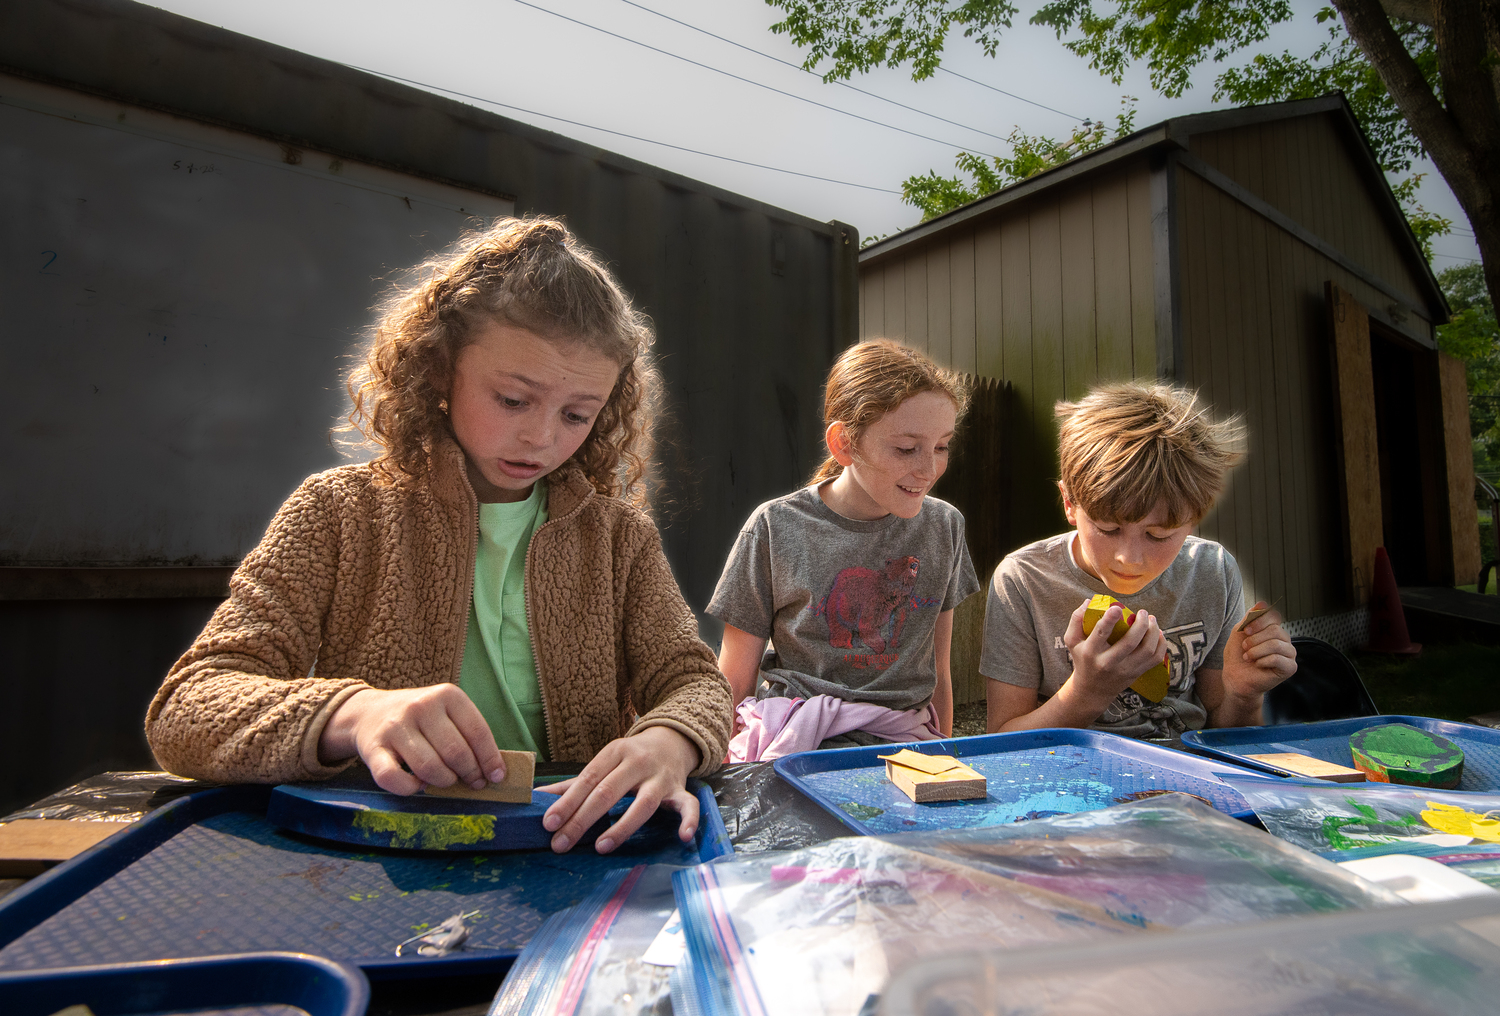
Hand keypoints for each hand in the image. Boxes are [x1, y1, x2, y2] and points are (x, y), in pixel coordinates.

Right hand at [318, 685, 505, 794]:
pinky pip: (395, 778)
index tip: (496, 777)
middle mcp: (421, 707)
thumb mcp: (446, 713)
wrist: (368, 712)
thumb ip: (468, 735)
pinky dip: (410, 788)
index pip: (478, 731)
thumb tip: (494, 771)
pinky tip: (418, 784)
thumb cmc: (419, 718)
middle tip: (472, 782)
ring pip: (429, 767)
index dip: (490, 759)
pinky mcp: (373, 748)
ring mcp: (395, 727)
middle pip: (456, 752)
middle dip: (469, 773)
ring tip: (446, 780)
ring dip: (443, 782)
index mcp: (446, 695)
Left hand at [539, 725, 700, 854]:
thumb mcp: (602, 764)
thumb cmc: (629, 759)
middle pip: (608, 792)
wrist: (672, 741)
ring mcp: (660, 778)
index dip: (568, 802)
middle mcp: (637, 763)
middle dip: (582, 819)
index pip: (588, 779)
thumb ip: (571, 785)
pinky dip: (688, 820)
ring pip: (643, 803)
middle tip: (561, 844)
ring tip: (601, 847)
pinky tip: (683, 837)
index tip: (548, 824)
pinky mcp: (680, 790)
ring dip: (622, 826)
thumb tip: (535, 798)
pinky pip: (688, 805)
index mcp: (615, 753)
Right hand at [1061, 598, 1167, 710]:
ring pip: (1147, 650)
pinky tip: (1158, 633)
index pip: (1101, 634)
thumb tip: (1089, 602)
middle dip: (1140, 624)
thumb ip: (1076, 620)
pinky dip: (1161, 644)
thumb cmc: (1083, 659)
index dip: (1110, 620)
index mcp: (1091, 652)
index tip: (1118, 608)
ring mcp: (1125, 670)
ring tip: (1151, 620)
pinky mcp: (1137, 673)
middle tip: (1143, 612)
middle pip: (1130, 642)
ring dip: (1153, 632)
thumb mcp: (1072, 641)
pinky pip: (1155, 659)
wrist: (1092, 690)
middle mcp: (1108, 662)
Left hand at [1222, 601, 1297, 698]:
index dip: (1258, 621)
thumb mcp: (1240, 633)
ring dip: (1257, 651)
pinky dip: (1263, 661)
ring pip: (1276, 644)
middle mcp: (1284, 639)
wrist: (1236, 678)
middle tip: (1245, 648)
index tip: (1245, 631)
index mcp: (1273, 629)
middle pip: (1275, 630)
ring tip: (1248, 657)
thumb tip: (1262, 603)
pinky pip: (1279, 658)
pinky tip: (1258, 665)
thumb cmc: (1237, 656)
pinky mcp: (1290, 667)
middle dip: (1255, 639)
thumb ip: (1250, 618)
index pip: (1274, 616)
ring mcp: (1289, 653)